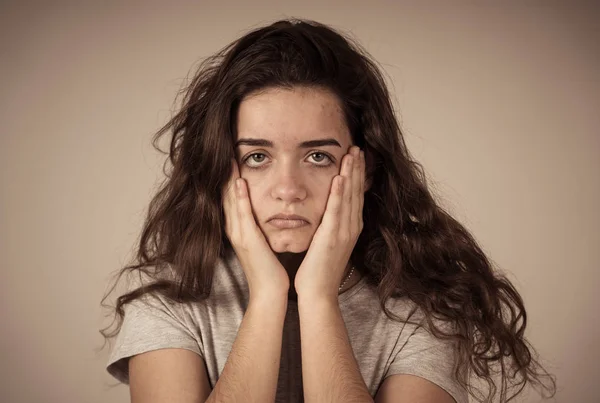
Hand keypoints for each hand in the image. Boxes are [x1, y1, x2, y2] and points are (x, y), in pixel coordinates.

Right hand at [223, 159, 289, 298]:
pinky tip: (240, 183)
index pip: (231, 198)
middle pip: (226, 195)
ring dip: (230, 179)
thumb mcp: (262, 243)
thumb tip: (264, 212)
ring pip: (231, 201)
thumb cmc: (270, 269)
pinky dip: (240, 198)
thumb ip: (259, 227)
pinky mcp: (248, 241)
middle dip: (226, 173)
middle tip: (224, 150)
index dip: (229, 177)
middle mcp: (235, 230)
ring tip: (229, 158)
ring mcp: (239, 235)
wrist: (270, 293)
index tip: (231, 157)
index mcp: (238, 230)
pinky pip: (242, 215)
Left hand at [294, 146, 364, 299]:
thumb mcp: (326, 243)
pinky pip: (337, 212)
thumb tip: (326, 213)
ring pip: (350, 197)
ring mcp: (344, 233)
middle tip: (357, 147)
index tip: (356, 156)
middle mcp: (350, 228)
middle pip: (356, 192)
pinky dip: (340, 194)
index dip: (357, 175)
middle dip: (357, 169)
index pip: (355, 195)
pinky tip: (340, 178)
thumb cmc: (317, 270)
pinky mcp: (332, 238)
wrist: (318, 293)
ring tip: (352, 154)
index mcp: (349, 228)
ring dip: (351, 174)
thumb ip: (329, 226)